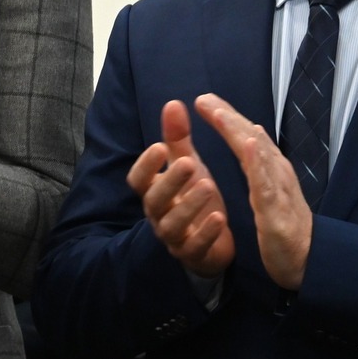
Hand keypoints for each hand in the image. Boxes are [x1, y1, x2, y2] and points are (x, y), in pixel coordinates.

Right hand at [127, 99, 233, 276]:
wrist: (209, 242)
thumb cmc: (193, 197)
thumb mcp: (187, 165)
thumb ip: (177, 138)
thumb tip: (173, 103)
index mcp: (154, 192)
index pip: (138, 180)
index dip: (147, 165)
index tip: (161, 146)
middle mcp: (159, 215)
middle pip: (155, 200)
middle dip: (170, 181)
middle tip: (189, 162)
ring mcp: (174, 238)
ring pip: (173, 225)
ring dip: (189, 205)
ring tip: (208, 186)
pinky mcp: (193, 255)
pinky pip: (195, 247)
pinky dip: (206, 233)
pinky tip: (219, 217)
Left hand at [195, 93, 311, 290]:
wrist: (308, 260)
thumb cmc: (285, 223)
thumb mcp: (267, 189)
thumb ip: (256, 164)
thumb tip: (247, 135)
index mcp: (270, 168)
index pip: (246, 136)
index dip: (226, 116)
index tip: (203, 99)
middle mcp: (276, 172)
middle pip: (251, 138)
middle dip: (228, 116)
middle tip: (204, 99)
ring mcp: (278, 190)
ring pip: (258, 155)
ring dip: (239, 133)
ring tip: (220, 114)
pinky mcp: (276, 211)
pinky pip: (266, 185)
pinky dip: (258, 163)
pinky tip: (249, 146)